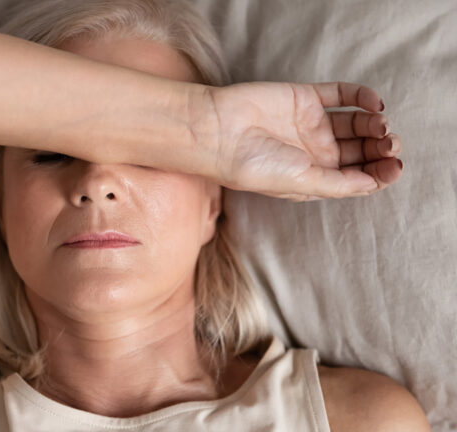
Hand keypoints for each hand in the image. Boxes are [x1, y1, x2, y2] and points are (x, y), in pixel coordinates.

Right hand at [199, 81, 402, 200]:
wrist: (218, 131)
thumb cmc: (251, 166)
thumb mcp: (300, 184)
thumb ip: (339, 184)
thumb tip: (373, 184)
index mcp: (312, 178)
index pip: (356, 177)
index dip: (379, 174)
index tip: (394, 168)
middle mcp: (313, 153)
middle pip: (360, 150)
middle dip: (380, 149)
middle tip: (391, 144)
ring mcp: (310, 124)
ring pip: (356, 123)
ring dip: (375, 124)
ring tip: (381, 124)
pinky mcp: (304, 98)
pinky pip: (341, 95)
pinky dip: (362, 96)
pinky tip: (373, 103)